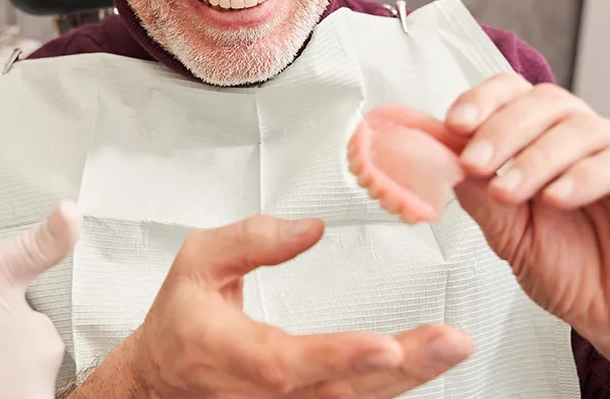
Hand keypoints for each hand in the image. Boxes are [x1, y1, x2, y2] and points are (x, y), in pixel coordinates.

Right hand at [116, 216, 473, 397]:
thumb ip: (250, 241)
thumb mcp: (197, 263)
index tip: (384, 346)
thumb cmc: (180, 323)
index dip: (338, 356)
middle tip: (450, 341)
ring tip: (449, 346)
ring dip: (409, 377)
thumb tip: (309, 228)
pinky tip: (422, 363)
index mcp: (230, 353)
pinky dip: (389, 386)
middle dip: (403, 366)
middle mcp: (261, 395)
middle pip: (339, 390)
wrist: (159, 382)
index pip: (287, 362)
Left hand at [441, 74, 609, 366]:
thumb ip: (482, 197)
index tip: (454, 123)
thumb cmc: (576, 276)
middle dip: (503, 130)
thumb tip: (441, 157)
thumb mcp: (512, 238)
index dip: (486, 100)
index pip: (519, 94)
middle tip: (474, 162)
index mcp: (551, 142)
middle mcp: (593, 140)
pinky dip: (587, 176)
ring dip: (537, 158)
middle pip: (549, 104)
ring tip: (508, 190)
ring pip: (584, 130)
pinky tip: (558, 197)